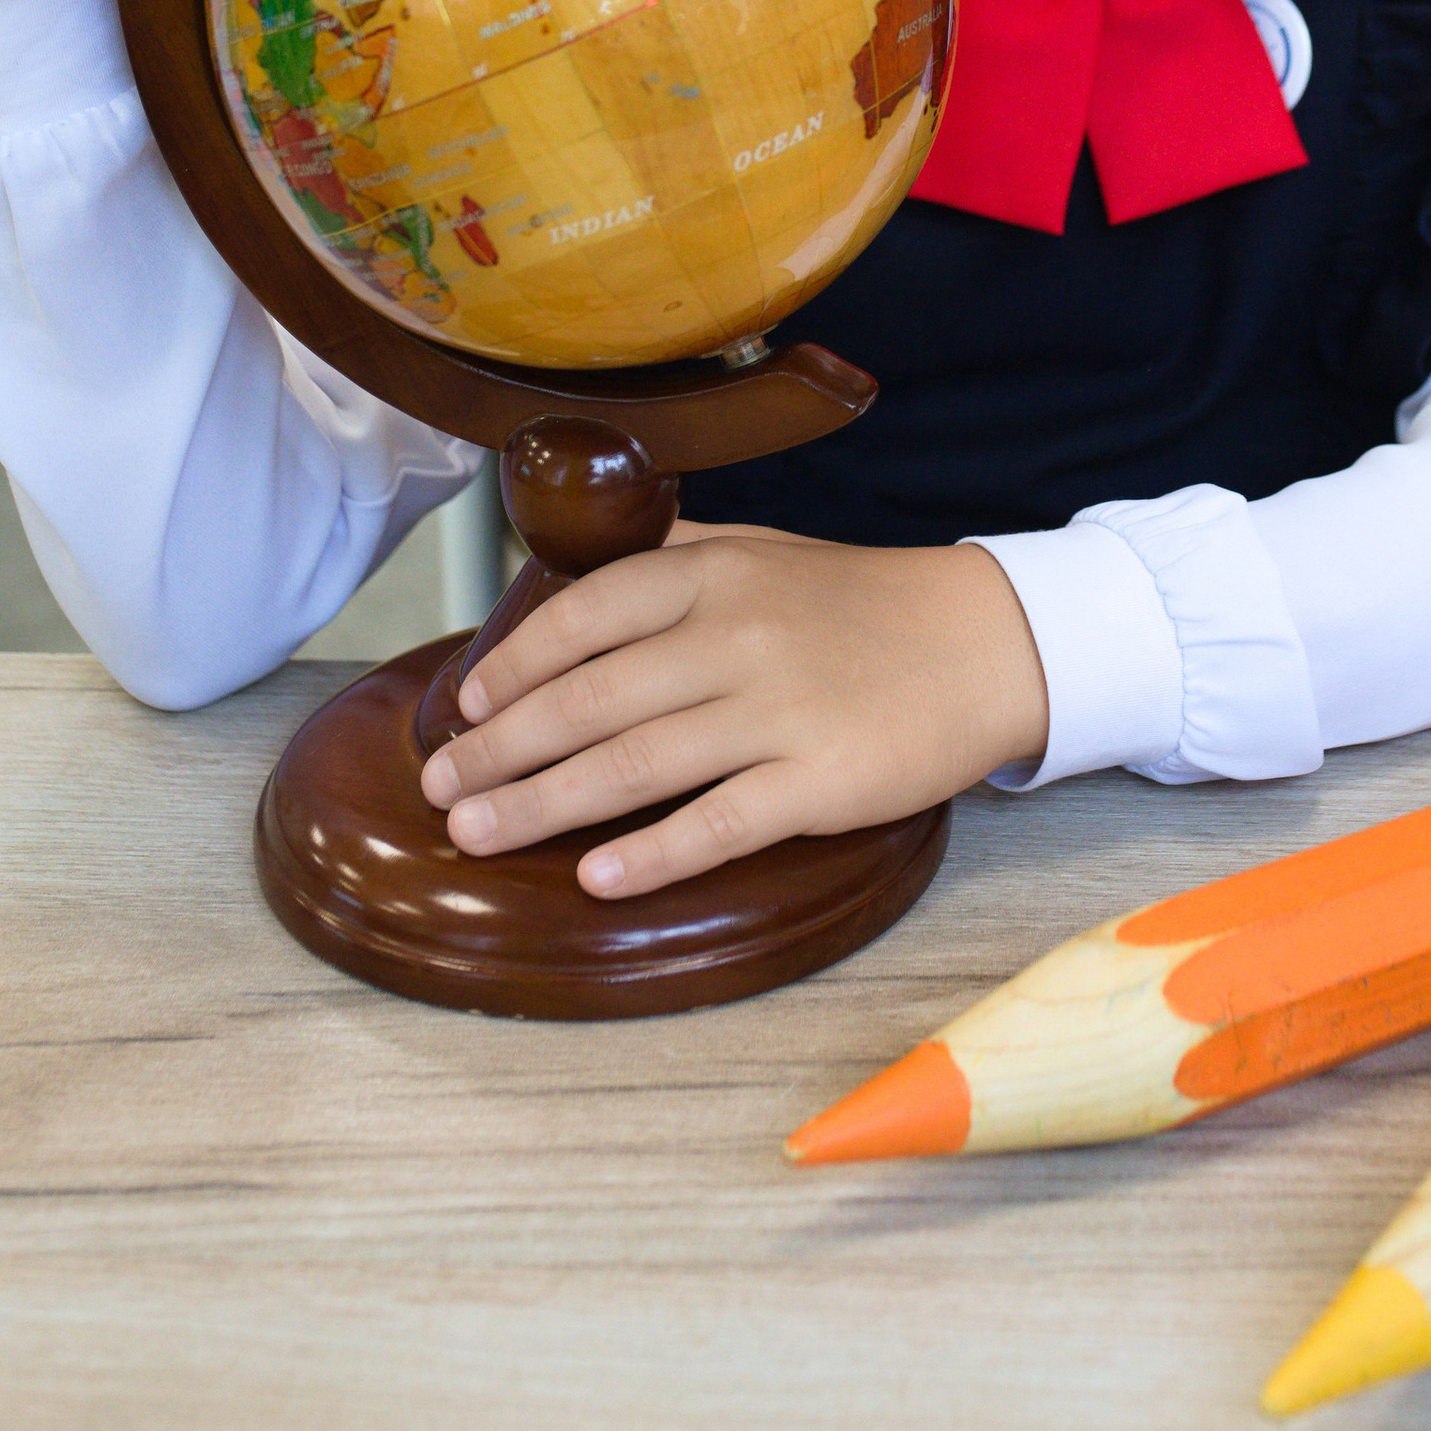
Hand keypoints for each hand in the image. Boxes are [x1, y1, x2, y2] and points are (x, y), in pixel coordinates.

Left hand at [416, 530, 1053, 897]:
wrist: (987, 643)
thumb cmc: (863, 603)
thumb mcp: (765, 552)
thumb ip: (672, 557)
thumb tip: (566, 579)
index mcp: (716, 572)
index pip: (584, 614)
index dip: (512, 663)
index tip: (463, 706)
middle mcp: (737, 634)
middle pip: (589, 698)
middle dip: (501, 748)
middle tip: (443, 788)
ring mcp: (779, 709)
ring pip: (634, 764)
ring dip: (541, 804)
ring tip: (477, 834)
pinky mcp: (821, 781)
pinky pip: (718, 822)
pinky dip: (650, 854)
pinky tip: (595, 878)